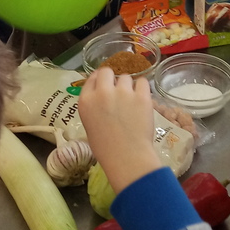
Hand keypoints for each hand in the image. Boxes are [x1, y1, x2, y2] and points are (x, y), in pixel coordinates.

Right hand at [78, 67, 159, 193]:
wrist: (127, 158)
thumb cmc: (106, 148)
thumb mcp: (90, 125)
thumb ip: (94, 106)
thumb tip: (102, 97)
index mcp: (86, 101)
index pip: (92, 78)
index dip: (100, 80)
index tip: (106, 85)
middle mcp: (102, 92)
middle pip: (107, 71)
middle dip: (113, 79)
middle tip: (119, 90)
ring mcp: (123, 92)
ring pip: (126, 77)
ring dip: (128, 86)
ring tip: (131, 101)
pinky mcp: (141, 96)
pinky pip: (143, 82)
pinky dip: (142, 89)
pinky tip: (142, 98)